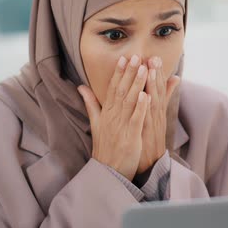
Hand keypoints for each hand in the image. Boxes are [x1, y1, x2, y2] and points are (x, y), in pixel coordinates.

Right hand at [78, 55, 149, 180]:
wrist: (108, 171)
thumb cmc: (105, 147)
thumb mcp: (96, 123)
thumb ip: (91, 104)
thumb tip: (81, 87)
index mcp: (106, 113)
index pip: (112, 89)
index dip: (118, 73)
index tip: (124, 58)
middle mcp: (112, 117)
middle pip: (121, 91)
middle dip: (129, 73)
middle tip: (136, 56)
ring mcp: (121, 127)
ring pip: (130, 102)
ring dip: (136, 84)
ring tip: (144, 69)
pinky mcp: (130, 137)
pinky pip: (136, 120)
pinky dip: (140, 107)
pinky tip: (146, 95)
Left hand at [137, 56, 179, 174]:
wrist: (151, 163)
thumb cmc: (151, 138)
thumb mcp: (159, 116)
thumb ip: (164, 96)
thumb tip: (174, 78)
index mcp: (156, 109)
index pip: (156, 87)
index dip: (155, 72)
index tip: (152, 57)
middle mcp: (156, 114)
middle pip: (157, 91)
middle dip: (155, 74)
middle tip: (153, 57)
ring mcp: (153, 122)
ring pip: (154, 100)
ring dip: (152, 84)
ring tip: (149, 68)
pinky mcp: (148, 132)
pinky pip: (147, 116)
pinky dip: (147, 105)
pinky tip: (145, 95)